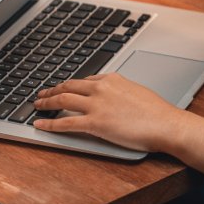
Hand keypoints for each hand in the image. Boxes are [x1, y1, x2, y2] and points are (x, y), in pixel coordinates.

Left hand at [31, 74, 185, 152]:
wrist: (167, 124)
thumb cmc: (158, 113)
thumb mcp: (137, 92)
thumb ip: (121, 92)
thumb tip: (114, 98)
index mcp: (112, 79)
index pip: (85, 80)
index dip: (70, 85)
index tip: (63, 88)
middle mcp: (101, 88)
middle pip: (69, 86)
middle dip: (53, 89)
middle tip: (42, 94)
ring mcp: (96, 105)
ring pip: (63, 99)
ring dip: (46, 102)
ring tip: (37, 105)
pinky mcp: (95, 123)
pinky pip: (65, 122)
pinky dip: (49, 123)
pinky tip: (40, 124)